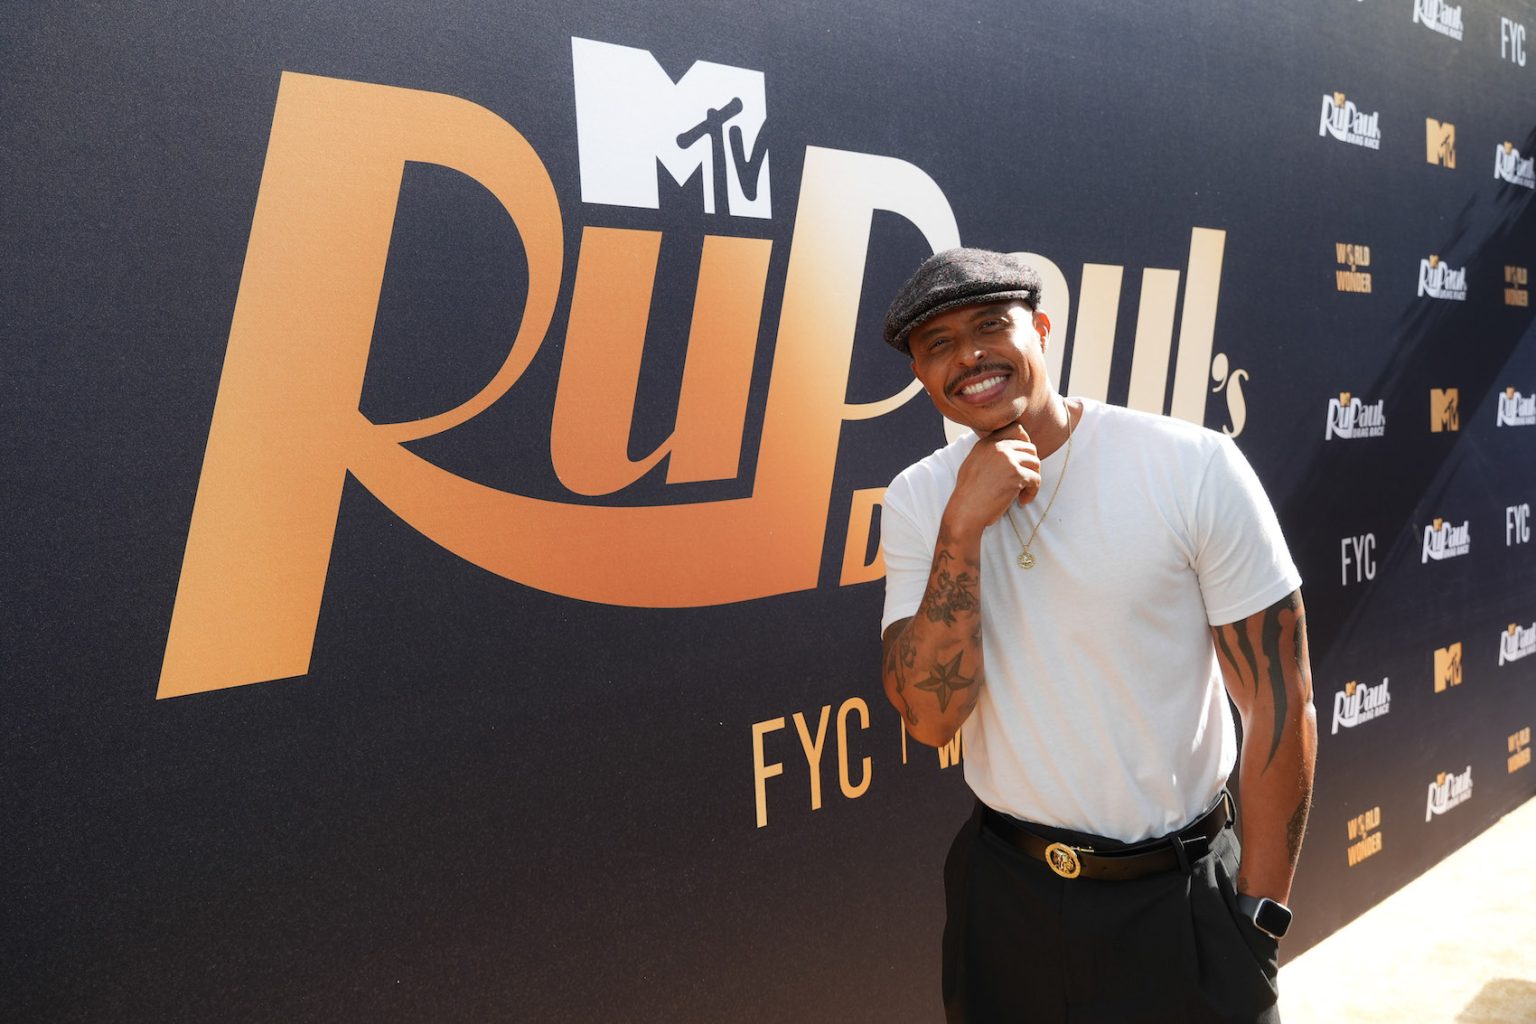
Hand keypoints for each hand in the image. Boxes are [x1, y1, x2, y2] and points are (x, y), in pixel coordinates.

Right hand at [945, 419, 1040, 534]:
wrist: (966, 510)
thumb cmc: (968, 493)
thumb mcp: (973, 463)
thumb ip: (989, 453)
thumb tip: (1010, 453)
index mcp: (987, 443)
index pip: (1016, 429)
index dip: (1025, 442)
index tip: (1024, 458)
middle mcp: (998, 447)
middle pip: (1030, 448)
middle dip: (1030, 465)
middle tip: (1025, 480)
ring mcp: (1009, 460)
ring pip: (1035, 463)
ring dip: (1032, 479)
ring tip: (1022, 492)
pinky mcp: (1017, 475)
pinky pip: (1036, 479)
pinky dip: (1032, 492)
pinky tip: (1022, 500)